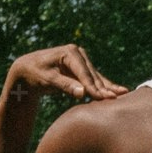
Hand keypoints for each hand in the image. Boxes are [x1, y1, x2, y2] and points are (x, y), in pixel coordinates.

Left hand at [7, 44, 126, 104]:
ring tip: (123, 93)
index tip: (102, 98)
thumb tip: (83, 93)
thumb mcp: (48, 80)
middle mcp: (78, 53)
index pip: (84, 73)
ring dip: (107, 87)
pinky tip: (116, 92)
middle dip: (103, 87)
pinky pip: (93, 79)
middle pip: (92, 75)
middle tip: (115, 99)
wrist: (28, 70)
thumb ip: (65, 86)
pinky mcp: (81, 68)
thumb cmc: (35, 74)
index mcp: (69, 52)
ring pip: (96, 77)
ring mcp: (81, 60)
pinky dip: (103, 87)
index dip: (93, 87)